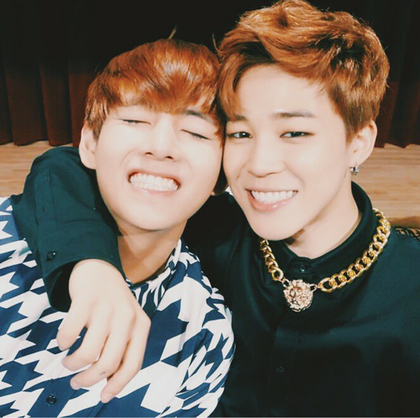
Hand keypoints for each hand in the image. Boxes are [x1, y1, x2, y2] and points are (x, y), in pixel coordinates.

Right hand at [58, 259, 150, 402]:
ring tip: (68, 362)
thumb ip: (122, 347)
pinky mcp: (86, 299)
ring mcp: (107, 307)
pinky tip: (63, 341)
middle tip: (76, 382)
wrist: (100, 267)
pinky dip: (62, 342)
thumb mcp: (127, 322)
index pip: (133, 365)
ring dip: (72, 364)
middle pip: (108, 363)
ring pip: (87, 353)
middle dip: (88, 380)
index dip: (118, 385)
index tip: (103, 397)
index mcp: (141, 325)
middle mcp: (128, 317)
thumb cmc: (112, 303)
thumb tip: (108, 383)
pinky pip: (69, 333)